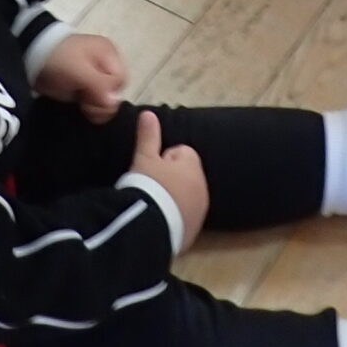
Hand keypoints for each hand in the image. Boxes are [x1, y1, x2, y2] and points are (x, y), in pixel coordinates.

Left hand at [34, 33, 127, 121]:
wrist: (30, 56)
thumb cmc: (58, 59)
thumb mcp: (78, 70)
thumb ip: (98, 85)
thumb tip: (115, 103)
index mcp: (109, 54)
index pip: (120, 82)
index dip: (108, 93)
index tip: (90, 97)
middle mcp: (106, 64)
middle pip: (115, 92)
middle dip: (102, 102)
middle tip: (84, 102)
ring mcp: (96, 77)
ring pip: (107, 100)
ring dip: (95, 107)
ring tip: (81, 104)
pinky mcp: (85, 87)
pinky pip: (96, 102)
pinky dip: (90, 108)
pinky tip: (80, 108)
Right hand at [128, 109, 206, 248]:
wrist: (149, 228)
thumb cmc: (148, 186)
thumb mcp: (144, 158)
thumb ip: (148, 135)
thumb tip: (148, 113)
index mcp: (193, 167)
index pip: (182, 152)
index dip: (163, 158)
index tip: (151, 169)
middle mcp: (202, 189)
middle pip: (186, 176)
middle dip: (171, 178)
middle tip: (150, 186)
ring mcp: (199, 212)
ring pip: (187, 198)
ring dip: (174, 199)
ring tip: (154, 204)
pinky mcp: (192, 233)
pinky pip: (184, 219)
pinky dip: (174, 218)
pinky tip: (158, 221)